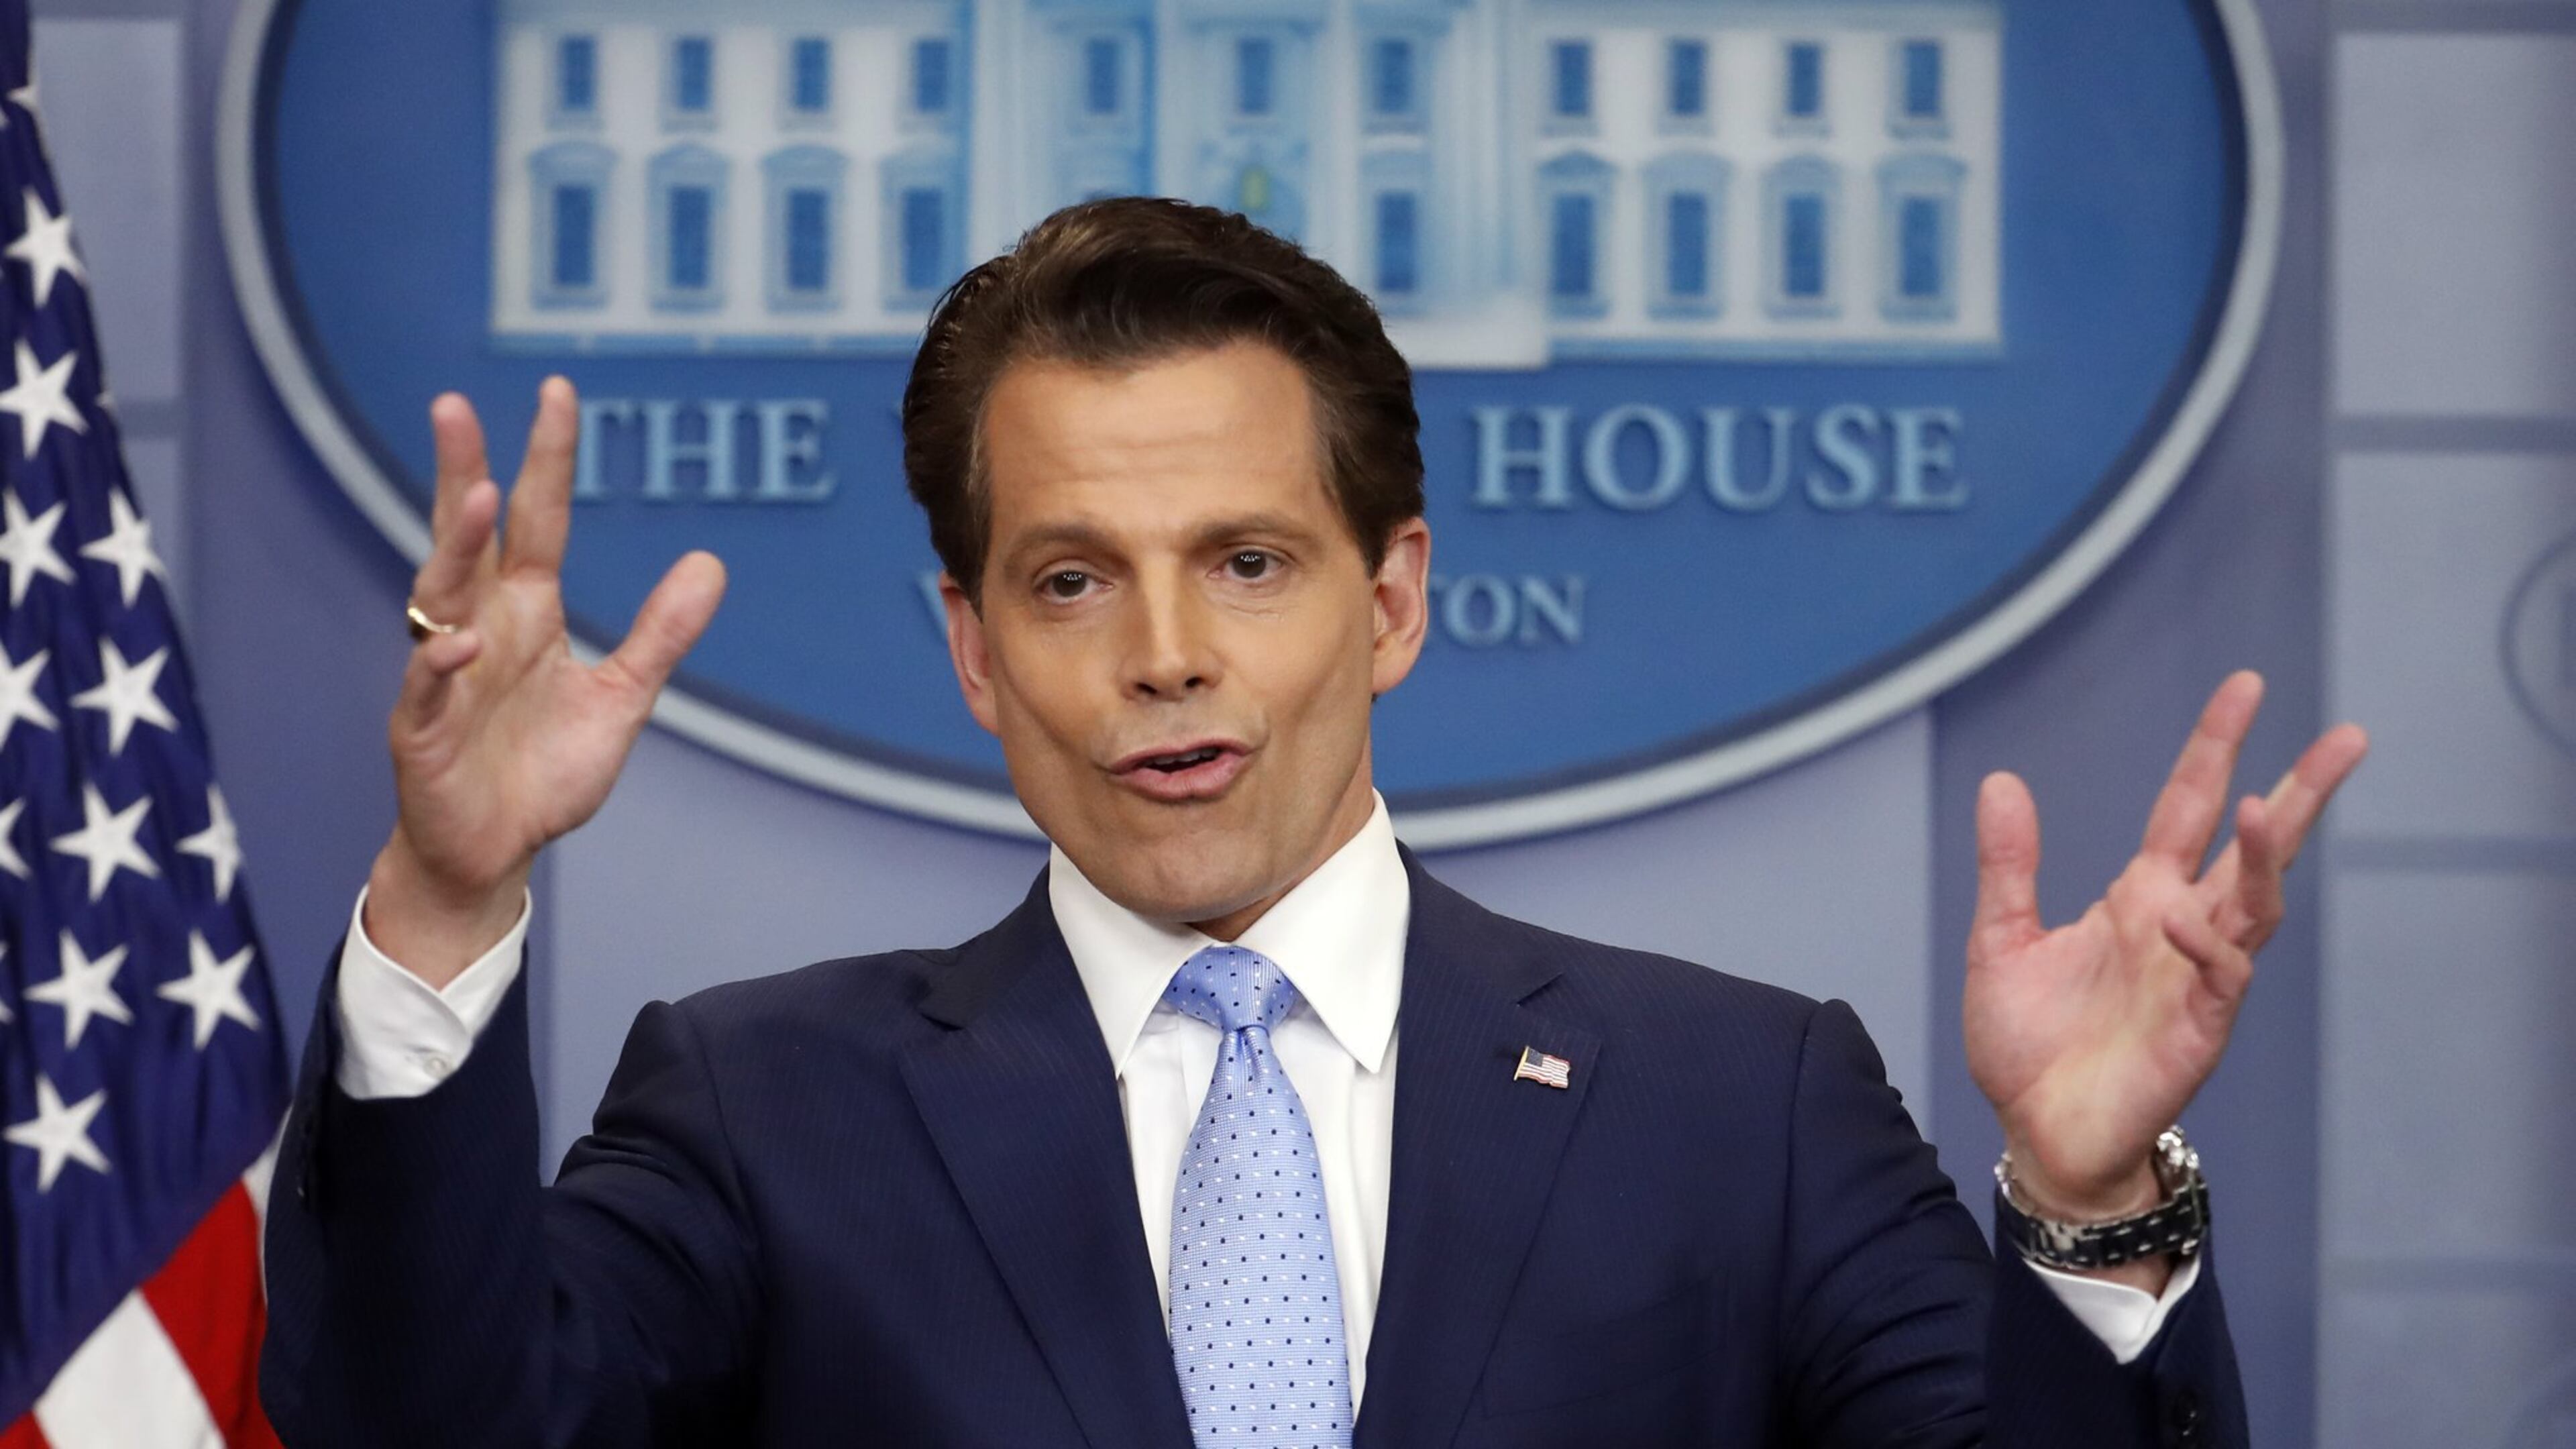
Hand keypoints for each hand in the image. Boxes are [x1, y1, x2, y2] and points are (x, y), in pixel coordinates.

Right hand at [366, 378, 726, 986]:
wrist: (494, 853)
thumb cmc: (545, 772)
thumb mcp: (621, 697)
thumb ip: (660, 633)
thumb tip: (710, 562)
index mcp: (526, 613)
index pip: (537, 521)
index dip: (545, 459)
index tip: (556, 392)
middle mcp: (479, 627)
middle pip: (469, 536)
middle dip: (464, 471)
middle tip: (456, 405)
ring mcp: (444, 674)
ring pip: (439, 595)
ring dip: (455, 548)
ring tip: (480, 497)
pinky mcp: (422, 731)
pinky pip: (426, 687)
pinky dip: (438, 662)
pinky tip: (457, 641)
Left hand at [1963, 672, 2366, 1244]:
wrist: (2036, 1133)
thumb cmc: (2029, 1043)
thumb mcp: (2000, 939)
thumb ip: (2008, 865)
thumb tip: (2001, 780)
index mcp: (2140, 898)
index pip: (2187, 806)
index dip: (2215, 748)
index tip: (2246, 687)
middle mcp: (2181, 927)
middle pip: (2256, 847)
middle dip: (2300, 791)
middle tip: (2348, 736)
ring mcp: (2197, 978)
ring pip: (2255, 905)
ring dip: (2263, 858)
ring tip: (2261, 806)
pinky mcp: (2198, 1030)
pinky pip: (2221, 977)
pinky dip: (2209, 945)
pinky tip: (2183, 917)